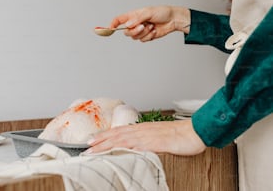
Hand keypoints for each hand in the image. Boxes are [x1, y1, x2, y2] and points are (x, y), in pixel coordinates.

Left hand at [86, 119, 205, 155]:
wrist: (193, 131)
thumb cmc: (178, 135)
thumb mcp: (159, 137)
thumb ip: (147, 140)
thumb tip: (136, 146)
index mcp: (142, 129)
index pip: (119, 132)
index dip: (105, 136)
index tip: (93, 140)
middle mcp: (141, 130)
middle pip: (116, 135)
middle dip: (100, 140)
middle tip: (86, 146)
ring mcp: (146, 136)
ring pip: (121, 139)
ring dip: (106, 144)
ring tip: (93, 149)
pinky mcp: (153, 143)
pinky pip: (135, 145)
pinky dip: (122, 148)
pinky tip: (113, 151)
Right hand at [110, 6, 190, 41]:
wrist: (172, 20)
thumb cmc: (162, 12)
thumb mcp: (148, 12)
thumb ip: (137, 19)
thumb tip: (127, 25)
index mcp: (133, 15)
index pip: (119, 20)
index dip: (113, 24)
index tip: (111, 29)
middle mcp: (135, 24)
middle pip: (127, 32)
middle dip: (135, 31)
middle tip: (143, 26)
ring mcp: (141, 31)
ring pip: (135, 37)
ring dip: (144, 33)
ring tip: (152, 26)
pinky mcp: (146, 37)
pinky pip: (143, 40)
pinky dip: (149, 36)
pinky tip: (154, 30)